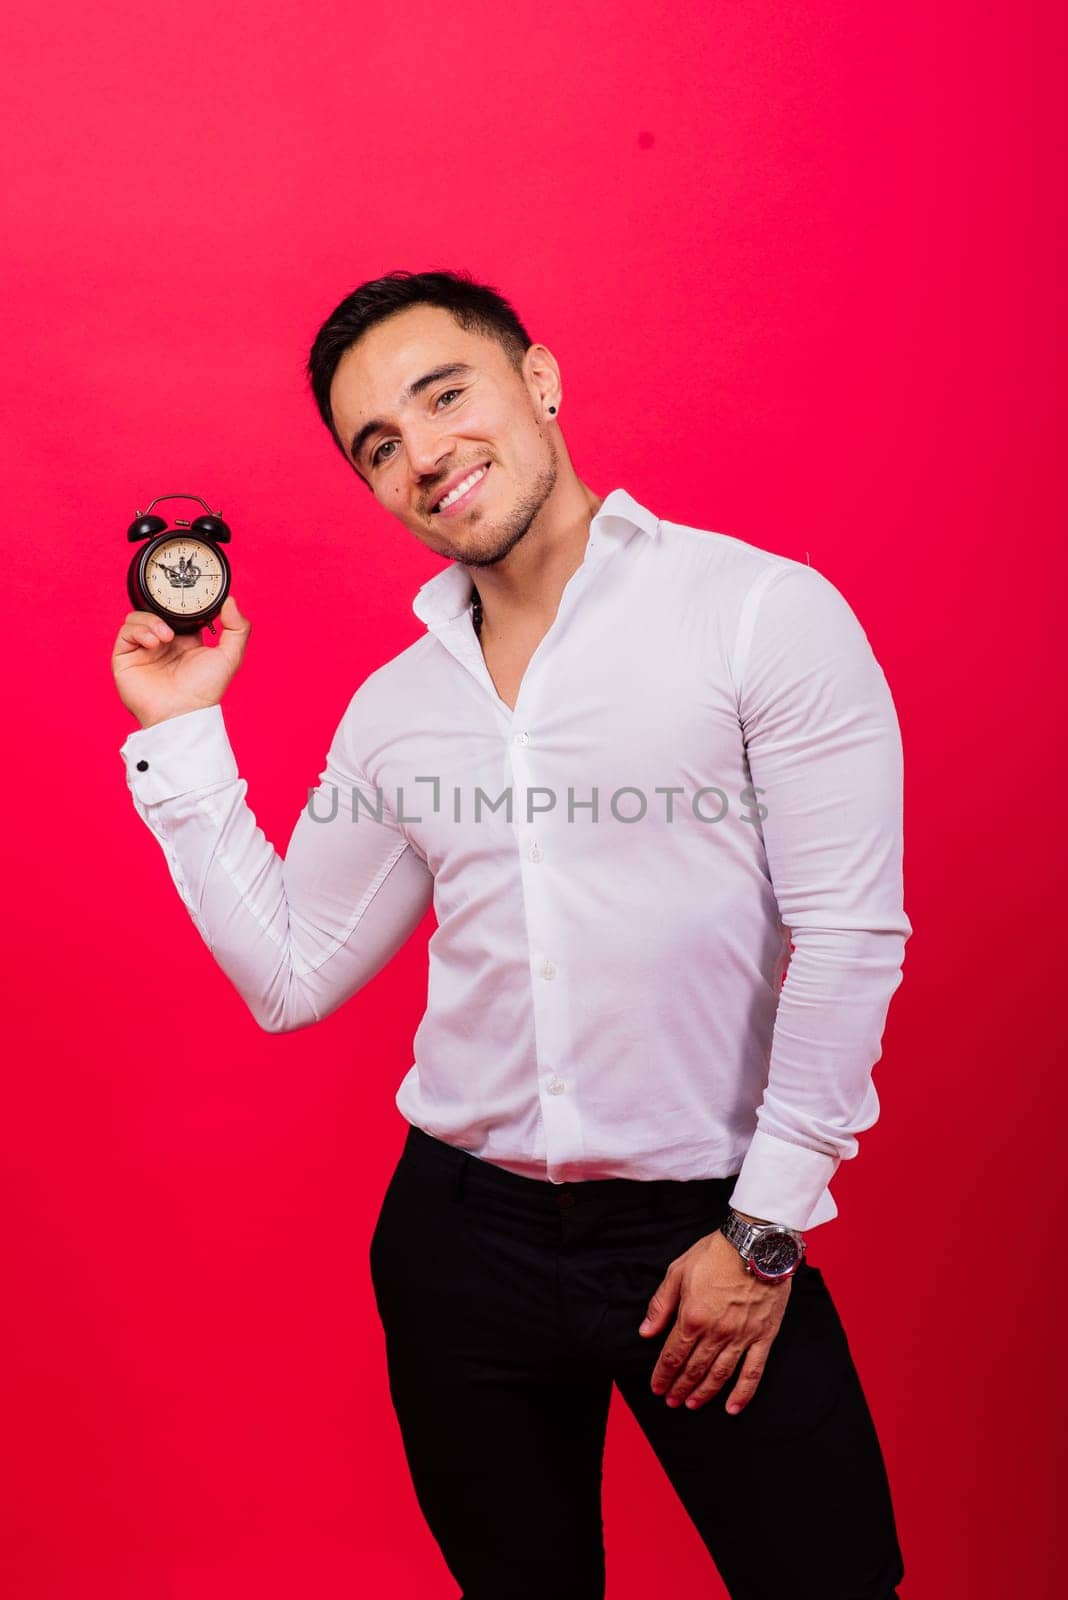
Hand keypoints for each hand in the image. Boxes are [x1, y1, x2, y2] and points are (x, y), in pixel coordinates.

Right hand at [111, 595, 251, 728]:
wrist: (182, 712)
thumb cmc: (205, 691)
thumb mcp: (230, 656)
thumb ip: (237, 628)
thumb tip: (231, 601)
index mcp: (186, 641)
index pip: (177, 612)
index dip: (181, 603)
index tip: (189, 598)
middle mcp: (163, 644)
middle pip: (155, 611)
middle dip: (163, 609)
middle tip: (175, 619)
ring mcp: (143, 650)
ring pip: (138, 617)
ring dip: (151, 621)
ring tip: (165, 637)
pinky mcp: (126, 657)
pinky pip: (126, 631)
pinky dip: (139, 630)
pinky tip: (154, 642)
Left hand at [637, 1227, 791, 1413]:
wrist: (756, 1243)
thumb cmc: (716, 1253)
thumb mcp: (678, 1271)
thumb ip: (661, 1305)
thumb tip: (646, 1332)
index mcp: (692, 1317)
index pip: (672, 1355)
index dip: (663, 1375)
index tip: (656, 1387)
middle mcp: (716, 1332)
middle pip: (693, 1369)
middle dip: (679, 1387)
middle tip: (671, 1401)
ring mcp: (741, 1337)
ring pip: (719, 1375)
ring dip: (703, 1393)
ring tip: (692, 1404)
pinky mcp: (763, 1336)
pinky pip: (753, 1372)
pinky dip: (743, 1393)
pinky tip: (732, 1407)